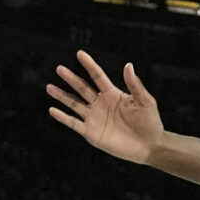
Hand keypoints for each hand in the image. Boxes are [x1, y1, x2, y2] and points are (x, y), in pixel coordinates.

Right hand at [46, 52, 164, 164]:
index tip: (80, 53)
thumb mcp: (145, 101)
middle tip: (59, 69)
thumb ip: (135, 85)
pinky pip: (74, 123)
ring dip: (62, 96)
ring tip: (49, 87)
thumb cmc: (150, 122)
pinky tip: (52, 110)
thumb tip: (128, 65)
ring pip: (74, 104)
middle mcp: (101, 104)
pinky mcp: (91, 133)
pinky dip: (63, 117)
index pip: (97, 76)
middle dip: (71, 78)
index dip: (89, 65)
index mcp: (112, 94)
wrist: (150, 145)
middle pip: (82, 88)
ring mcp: (95, 118)